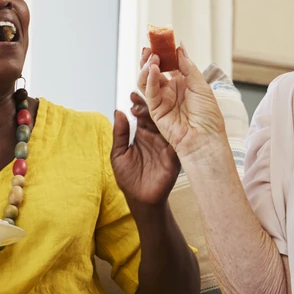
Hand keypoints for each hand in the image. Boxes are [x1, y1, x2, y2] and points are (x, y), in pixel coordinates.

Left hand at [111, 92, 180, 207]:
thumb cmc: (128, 178)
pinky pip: (176, 141)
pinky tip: (171, 122)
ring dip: (161, 115)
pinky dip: (174, 131)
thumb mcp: (118, 154)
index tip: (131, 94)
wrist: (140, 199)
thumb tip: (118, 111)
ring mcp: (166, 145)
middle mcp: (155, 137)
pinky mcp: (174, 155)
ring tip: (155, 104)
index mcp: (141, 135)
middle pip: (155, 116)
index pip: (141, 115)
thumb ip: (119, 133)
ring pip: (166, 125)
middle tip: (144, 96)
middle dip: (150, 105)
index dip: (137, 104)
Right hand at [137, 45, 228, 159]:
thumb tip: (180, 47)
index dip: (164, 53)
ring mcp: (161, 100)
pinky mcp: (155, 110)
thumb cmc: (208, 116)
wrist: (205, 138)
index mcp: (182, 84)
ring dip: (147, 67)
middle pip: (154, 71)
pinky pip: (149, 92)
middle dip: (150, 58)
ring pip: (147, 80)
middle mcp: (170, 91)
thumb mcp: (201, 85)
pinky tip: (152, 69)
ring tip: (150, 56)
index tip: (160, 40)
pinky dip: (149, 79)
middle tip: (149, 46)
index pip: (169, 64)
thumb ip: (187, 66)